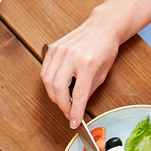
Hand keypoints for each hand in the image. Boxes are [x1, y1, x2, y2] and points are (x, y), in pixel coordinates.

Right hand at [40, 8, 122, 127]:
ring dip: (54, 95)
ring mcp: (60, 51)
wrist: (102, 27)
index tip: (74, 123)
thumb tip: (76, 107)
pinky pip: (44, 71)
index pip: (78, 94)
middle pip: (58, 88)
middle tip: (69, 112)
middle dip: (62, 105)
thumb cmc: (105, 49)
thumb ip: (88, 91)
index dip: (75, 112)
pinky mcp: (52, 48)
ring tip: (63, 100)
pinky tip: (57, 86)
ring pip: (47, 81)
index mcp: (87, 64)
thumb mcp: (102, 74)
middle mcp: (71, 56)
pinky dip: (49, 82)